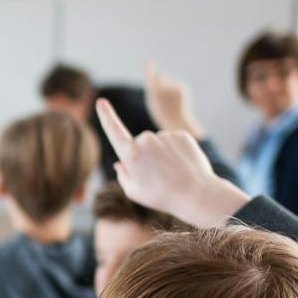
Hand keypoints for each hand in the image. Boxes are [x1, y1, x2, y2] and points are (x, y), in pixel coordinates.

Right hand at [96, 98, 247, 228]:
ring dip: (161, 153)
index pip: (114, 130)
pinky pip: (173, 140)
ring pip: (158, 142)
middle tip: (156, 175)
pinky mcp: (182, 134)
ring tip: (172, 172)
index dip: (106, 116)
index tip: (101, 102)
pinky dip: (175, 150)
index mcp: (131, 154)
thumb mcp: (134, 192)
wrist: (197, 194)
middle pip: (140, 142)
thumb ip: (123, 175)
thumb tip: (120, 163)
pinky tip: (181, 165)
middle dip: (144, 154)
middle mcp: (147, 140)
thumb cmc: (162, 196)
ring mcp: (165, 135)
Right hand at [143, 62, 203, 137]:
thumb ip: (152, 86)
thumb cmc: (161, 111)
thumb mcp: (152, 100)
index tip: (147, 61)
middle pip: (161, 76)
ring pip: (168, 79)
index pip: (151, 77)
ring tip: (169, 98)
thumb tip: (155, 72)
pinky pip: (175, 83)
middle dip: (160, 79)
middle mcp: (165, 88)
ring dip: (168, 85)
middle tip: (160, 89)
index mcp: (155, 93)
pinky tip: (175, 98)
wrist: (176, 120)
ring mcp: (175, 87)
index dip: (149, 69)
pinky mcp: (182, 87)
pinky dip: (175, 88)